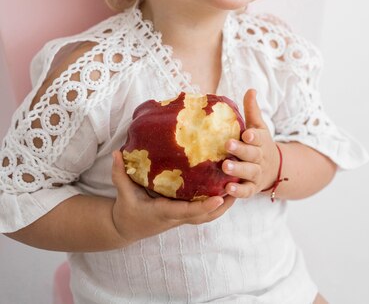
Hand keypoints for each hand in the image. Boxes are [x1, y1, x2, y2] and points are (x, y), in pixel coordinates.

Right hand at [111, 151, 235, 244]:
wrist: (125, 229)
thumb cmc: (126, 210)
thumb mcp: (122, 192)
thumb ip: (119, 173)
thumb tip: (116, 153)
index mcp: (163, 212)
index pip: (187, 211)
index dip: (204, 206)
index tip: (220, 197)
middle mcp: (176, 217)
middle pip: (205, 216)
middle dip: (222, 205)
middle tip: (238, 188)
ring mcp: (181, 217)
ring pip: (207, 216)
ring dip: (223, 205)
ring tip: (238, 186)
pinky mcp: (182, 214)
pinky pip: (203, 211)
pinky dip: (216, 204)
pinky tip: (224, 189)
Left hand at [222, 89, 279, 198]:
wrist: (274, 168)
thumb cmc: (259, 143)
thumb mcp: (258, 126)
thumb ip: (252, 109)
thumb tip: (251, 89)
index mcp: (260, 140)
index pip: (258, 137)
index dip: (253, 136)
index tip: (246, 134)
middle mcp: (260, 157)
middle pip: (252, 154)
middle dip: (241, 151)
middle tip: (228, 146)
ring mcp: (257, 173)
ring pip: (249, 172)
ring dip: (238, 170)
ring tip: (225, 167)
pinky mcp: (252, 188)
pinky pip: (247, 192)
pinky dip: (238, 192)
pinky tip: (227, 190)